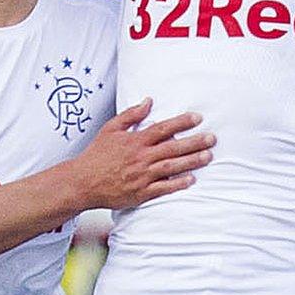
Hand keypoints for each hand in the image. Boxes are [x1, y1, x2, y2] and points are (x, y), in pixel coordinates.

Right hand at [65, 100, 212, 210]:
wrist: (82, 182)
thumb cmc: (96, 155)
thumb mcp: (110, 129)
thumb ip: (131, 115)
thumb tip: (148, 101)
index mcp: (135, 141)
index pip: (163, 129)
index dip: (182, 122)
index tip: (197, 118)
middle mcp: (141, 158)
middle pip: (173, 148)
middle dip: (195, 142)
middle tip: (212, 138)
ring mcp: (142, 176)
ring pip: (172, 167)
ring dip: (192, 162)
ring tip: (208, 156)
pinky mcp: (141, 193)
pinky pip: (163, 188)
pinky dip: (177, 184)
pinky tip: (191, 180)